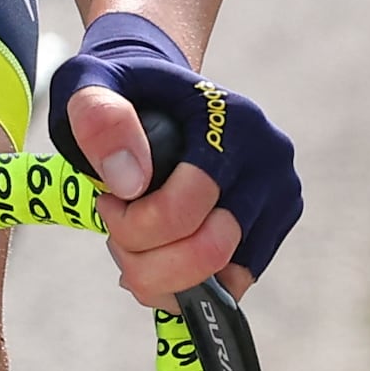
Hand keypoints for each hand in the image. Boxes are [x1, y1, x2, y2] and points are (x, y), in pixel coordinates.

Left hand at [56, 9, 300, 307]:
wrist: (160, 95)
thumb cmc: (123, 92)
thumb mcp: (89, 84)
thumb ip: (99, 118)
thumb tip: (129, 182)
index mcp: (234, 121)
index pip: (185, 209)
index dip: (132, 223)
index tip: (107, 202)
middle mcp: (270, 159)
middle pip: (210, 251)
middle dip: (146, 261)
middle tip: (117, 232)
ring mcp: (280, 196)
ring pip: (224, 280)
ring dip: (163, 277)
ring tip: (135, 244)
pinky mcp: (275, 228)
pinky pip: (232, 285)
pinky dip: (187, 285)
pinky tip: (157, 257)